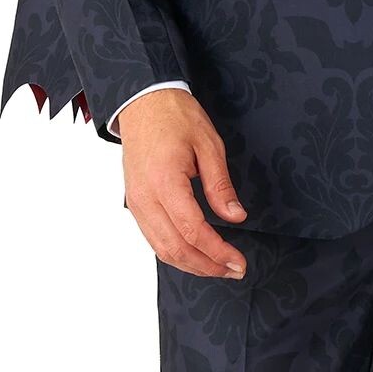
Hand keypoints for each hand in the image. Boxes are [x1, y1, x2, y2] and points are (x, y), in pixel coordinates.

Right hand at [117, 87, 249, 280]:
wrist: (144, 101)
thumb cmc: (176, 116)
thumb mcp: (208, 143)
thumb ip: (220, 185)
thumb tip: (236, 217)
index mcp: (164, 182)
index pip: (192, 231)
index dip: (216, 252)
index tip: (238, 262)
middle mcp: (144, 198)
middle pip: (174, 248)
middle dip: (206, 266)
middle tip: (234, 270)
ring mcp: (135, 203)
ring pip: (161, 249)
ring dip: (190, 264)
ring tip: (218, 268)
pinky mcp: (134, 203)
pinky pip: (153, 238)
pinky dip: (174, 252)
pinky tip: (194, 253)